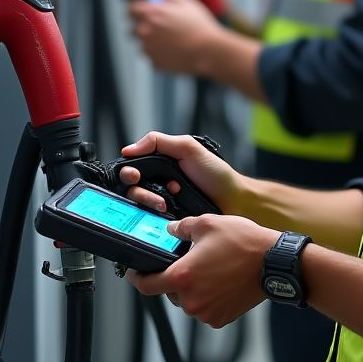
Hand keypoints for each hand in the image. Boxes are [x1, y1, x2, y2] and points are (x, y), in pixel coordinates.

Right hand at [118, 131, 243, 214]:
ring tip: (164, 203)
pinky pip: (149, 219)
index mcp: (161, 162)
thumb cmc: (216, 175)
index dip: (129, 171)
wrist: (233, 201)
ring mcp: (162, 201)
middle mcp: (159, 181)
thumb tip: (130, 149)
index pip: (133, 166)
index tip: (135, 175)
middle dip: (138, 190)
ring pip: (138, 204)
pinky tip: (167, 212)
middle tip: (151, 191)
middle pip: (131, 187)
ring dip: (148, 201)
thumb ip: (159, 142)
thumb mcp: (188, 149)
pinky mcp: (167, 219)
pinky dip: (154, 215)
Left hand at [128, 0, 220, 74]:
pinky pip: (153, 57)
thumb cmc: (200, 27)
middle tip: (162, 29)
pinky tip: (175, 51)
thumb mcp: (186, 2)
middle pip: (133, 29)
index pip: (130, 9)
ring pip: (144, 44)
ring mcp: (148, 48)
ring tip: (173, 42)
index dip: (137, 10)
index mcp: (151, 13)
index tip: (142, 12)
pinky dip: (160, 55)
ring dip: (153, 43)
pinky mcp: (154, 63)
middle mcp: (145, 31)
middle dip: (145, 28)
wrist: (209, 51)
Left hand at [128, 214, 278, 327]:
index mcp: (182, 277)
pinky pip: (205, 309)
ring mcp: (206, 312)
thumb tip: (170, 231)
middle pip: (169, 291)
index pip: (146, 286)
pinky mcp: (221, 319)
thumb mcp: (207, 223)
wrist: (273, 263)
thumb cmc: (243, 243)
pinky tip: (220, 281)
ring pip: (188, 300)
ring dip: (192, 288)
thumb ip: (181, 228)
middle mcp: (191, 300)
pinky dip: (208, 297)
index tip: (135, 272)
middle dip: (175, 277)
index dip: (137, 278)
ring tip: (210, 269)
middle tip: (189, 261)